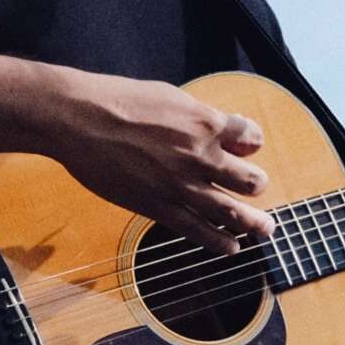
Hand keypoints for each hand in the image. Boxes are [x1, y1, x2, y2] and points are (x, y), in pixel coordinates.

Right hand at [48, 72, 275, 256]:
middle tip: (257, 188)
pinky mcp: (158, 207)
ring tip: (264, 229)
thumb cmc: (121, 100)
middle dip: (257, 184)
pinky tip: (231, 247)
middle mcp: (200, 156)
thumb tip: (229, 125)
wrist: (79, 120)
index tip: (247, 148)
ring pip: (232, 212)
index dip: (252, 143)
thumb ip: (202, 115)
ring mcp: (180, 185)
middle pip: (251, 180)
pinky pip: (198, 231)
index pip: (252, 138)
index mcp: (206, 123)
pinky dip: (219, 242)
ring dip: (253, 223)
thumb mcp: (171, 97)